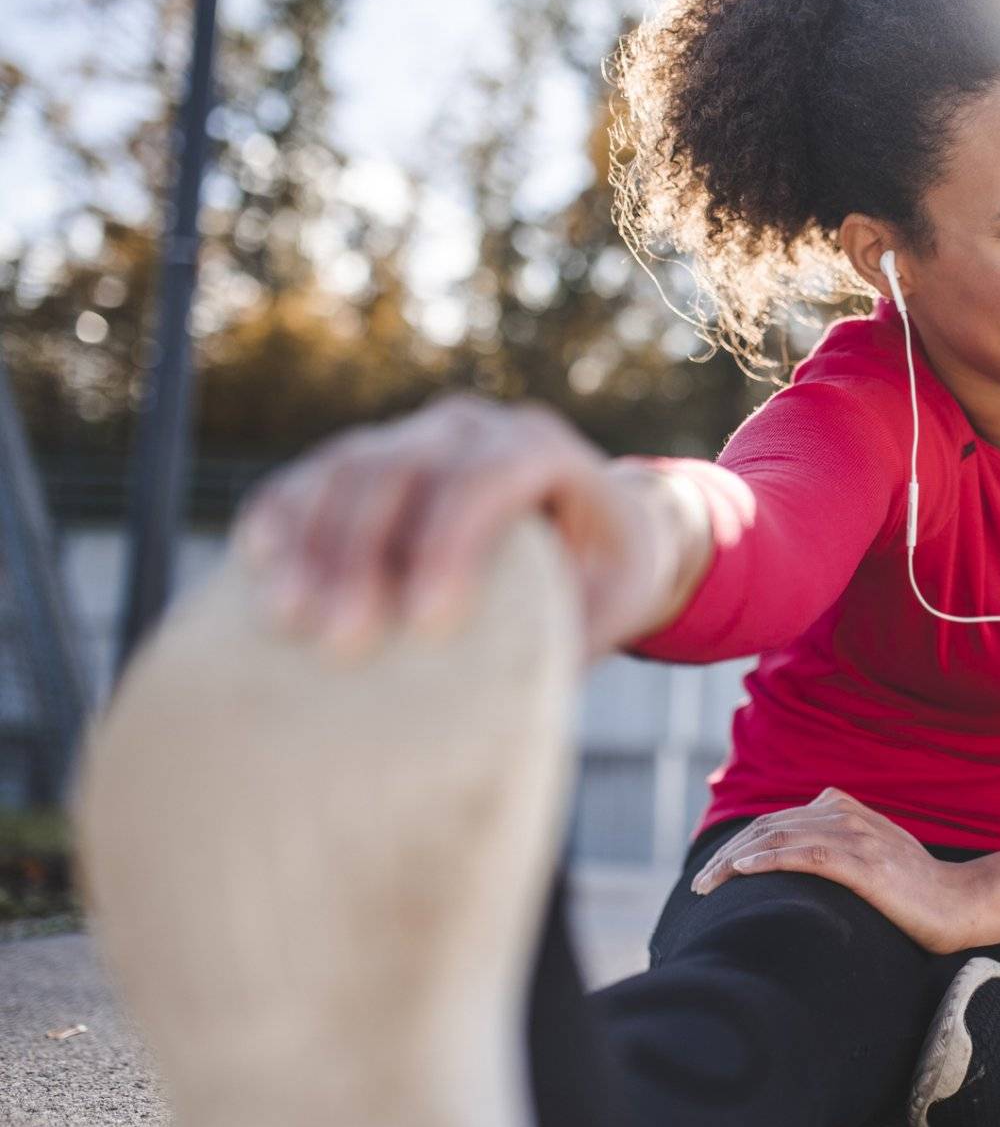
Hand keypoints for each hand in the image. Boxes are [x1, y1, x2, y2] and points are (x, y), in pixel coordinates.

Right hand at [228, 392, 691, 668]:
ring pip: (346, 467)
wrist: (593, 525)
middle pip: (403, 469)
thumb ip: (570, 631)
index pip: (489, 477)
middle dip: (364, 553)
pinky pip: (312, 476)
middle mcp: (473, 428)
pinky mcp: (369, 458)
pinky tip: (259, 566)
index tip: (423, 624)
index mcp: (542, 449)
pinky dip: (283, 516)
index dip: (450, 543)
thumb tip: (510, 699)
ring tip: (288, 620)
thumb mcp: (612, 603)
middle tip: (341, 641)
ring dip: (310, 542)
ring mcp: (414, 435)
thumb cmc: (605, 575)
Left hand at [691, 787, 979, 954]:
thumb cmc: (915, 891)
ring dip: (735, 861)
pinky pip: (806, 855)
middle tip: (700, 885)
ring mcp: (856, 837)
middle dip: (727, 855)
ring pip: (779, 838)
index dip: (739, 844)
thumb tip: (794, 865)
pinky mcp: (864, 865)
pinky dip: (769, 860)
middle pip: (769, 827)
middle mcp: (846, 816)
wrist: (961, 903)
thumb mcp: (871, 858)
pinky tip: (742, 871)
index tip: (714, 873)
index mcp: (844, 810)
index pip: (775, 821)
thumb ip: (836, 849)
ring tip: (707, 884)